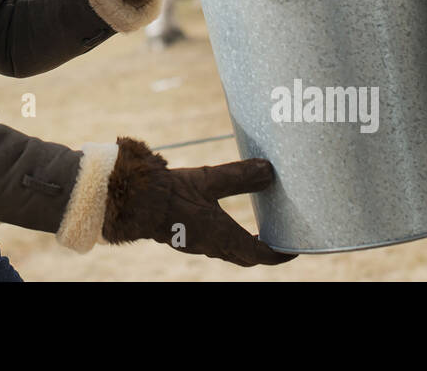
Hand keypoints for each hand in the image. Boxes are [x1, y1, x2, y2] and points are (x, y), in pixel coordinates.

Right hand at [103, 136, 296, 266]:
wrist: (132, 201)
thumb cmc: (169, 193)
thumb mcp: (207, 179)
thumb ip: (238, 175)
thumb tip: (269, 170)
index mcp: (222, 236)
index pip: (260, 254)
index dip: (280, 253)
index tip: (294, 248)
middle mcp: (212, 245)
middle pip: (246, 257)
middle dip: (264, 251)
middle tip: (278, 238)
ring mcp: (196, 242)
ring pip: (229, 251)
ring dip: (245, 245)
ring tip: (256, 229)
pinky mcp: (184, 236)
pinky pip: (214, 243)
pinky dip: (227, 238)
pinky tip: (221, 220)